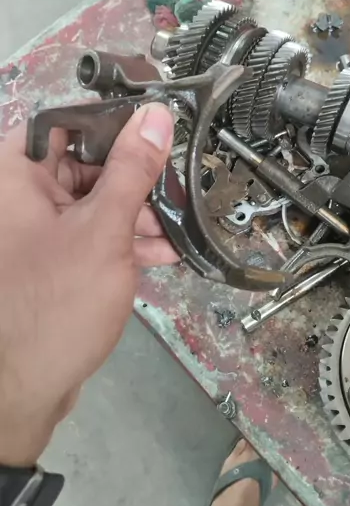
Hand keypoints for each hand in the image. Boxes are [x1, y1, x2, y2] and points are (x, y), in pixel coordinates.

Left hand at [0, 103, 177, 466]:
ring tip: (175, 231)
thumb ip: (131, 170)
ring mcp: (39, 228)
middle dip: (135, 181)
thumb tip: (155, 116)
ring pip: (96, 201)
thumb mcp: (104, 230)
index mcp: (17, 173)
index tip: (159, 128)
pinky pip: (93, 233)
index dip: (113, 122)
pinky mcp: (54, 256)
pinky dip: (125, 241)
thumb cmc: (58, 303)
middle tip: (176, 190)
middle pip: (87, 164)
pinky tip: (161, 254)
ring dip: (137, 215)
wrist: (26, 389)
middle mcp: (22, 194)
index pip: (66, 121)